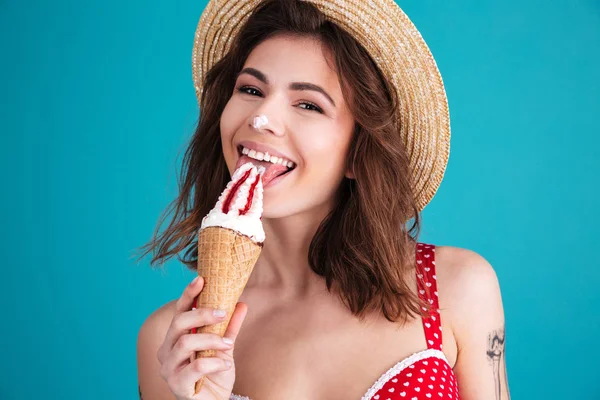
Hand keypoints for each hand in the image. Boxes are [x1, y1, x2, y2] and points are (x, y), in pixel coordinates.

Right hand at [156, 276, 247, 399]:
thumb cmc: (214, 376)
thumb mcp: (224, 348)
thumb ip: (229, 327)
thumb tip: (241, 303)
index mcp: (175, 338)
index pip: (179, 312)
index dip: (188, 295)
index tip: (201, 279)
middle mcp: (167, 351)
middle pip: (179, 324)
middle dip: (202, 314)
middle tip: (223, 312)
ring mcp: (169, 369)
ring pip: (186, 344)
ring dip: (211, 340)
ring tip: (228, 345)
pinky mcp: (177, 385)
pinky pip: (195, 367)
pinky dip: (214, 363)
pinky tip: (226, 365)